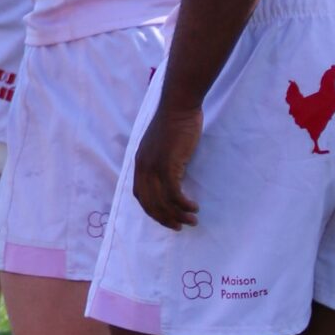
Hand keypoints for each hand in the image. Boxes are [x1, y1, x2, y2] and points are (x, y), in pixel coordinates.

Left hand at [132, 96, 202, 229]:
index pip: (140, 195)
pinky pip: (174, 193)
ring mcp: (154, 166)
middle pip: (150, 203)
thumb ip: (161, 160)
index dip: (151, 211)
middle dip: (165, 218)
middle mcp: (143, 167)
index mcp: (140, 162)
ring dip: (178, 215)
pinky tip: (194, 208)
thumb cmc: (174, 123)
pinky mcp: (168, 165)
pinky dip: (184, 204)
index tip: (165, 219)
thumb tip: (170, 175)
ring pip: (163, 201)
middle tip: (179, 227)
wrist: (178, 107)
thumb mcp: (161, 145)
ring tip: (191, 221)